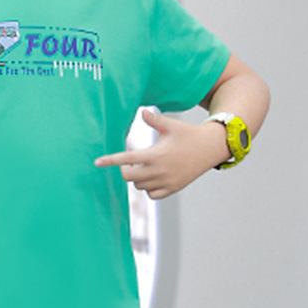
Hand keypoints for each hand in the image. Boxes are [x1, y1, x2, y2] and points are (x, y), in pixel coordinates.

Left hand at [94, 109, 229, 199]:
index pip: (127, 159)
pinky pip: (153, 195)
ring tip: (145, 166)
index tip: (96, 163)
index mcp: (155, 154)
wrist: (211, 148)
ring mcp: (167, 182)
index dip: (110, 161)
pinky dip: (148, 189)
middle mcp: (159, 171)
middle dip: (125, 169)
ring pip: (140, 187)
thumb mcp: (170, 125)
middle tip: (131, 161)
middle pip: (129, 177)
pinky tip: (152, 178)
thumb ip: (153, 119)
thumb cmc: (188, 133)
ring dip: (137, 178)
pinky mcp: (174, 188)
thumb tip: (142, 112)